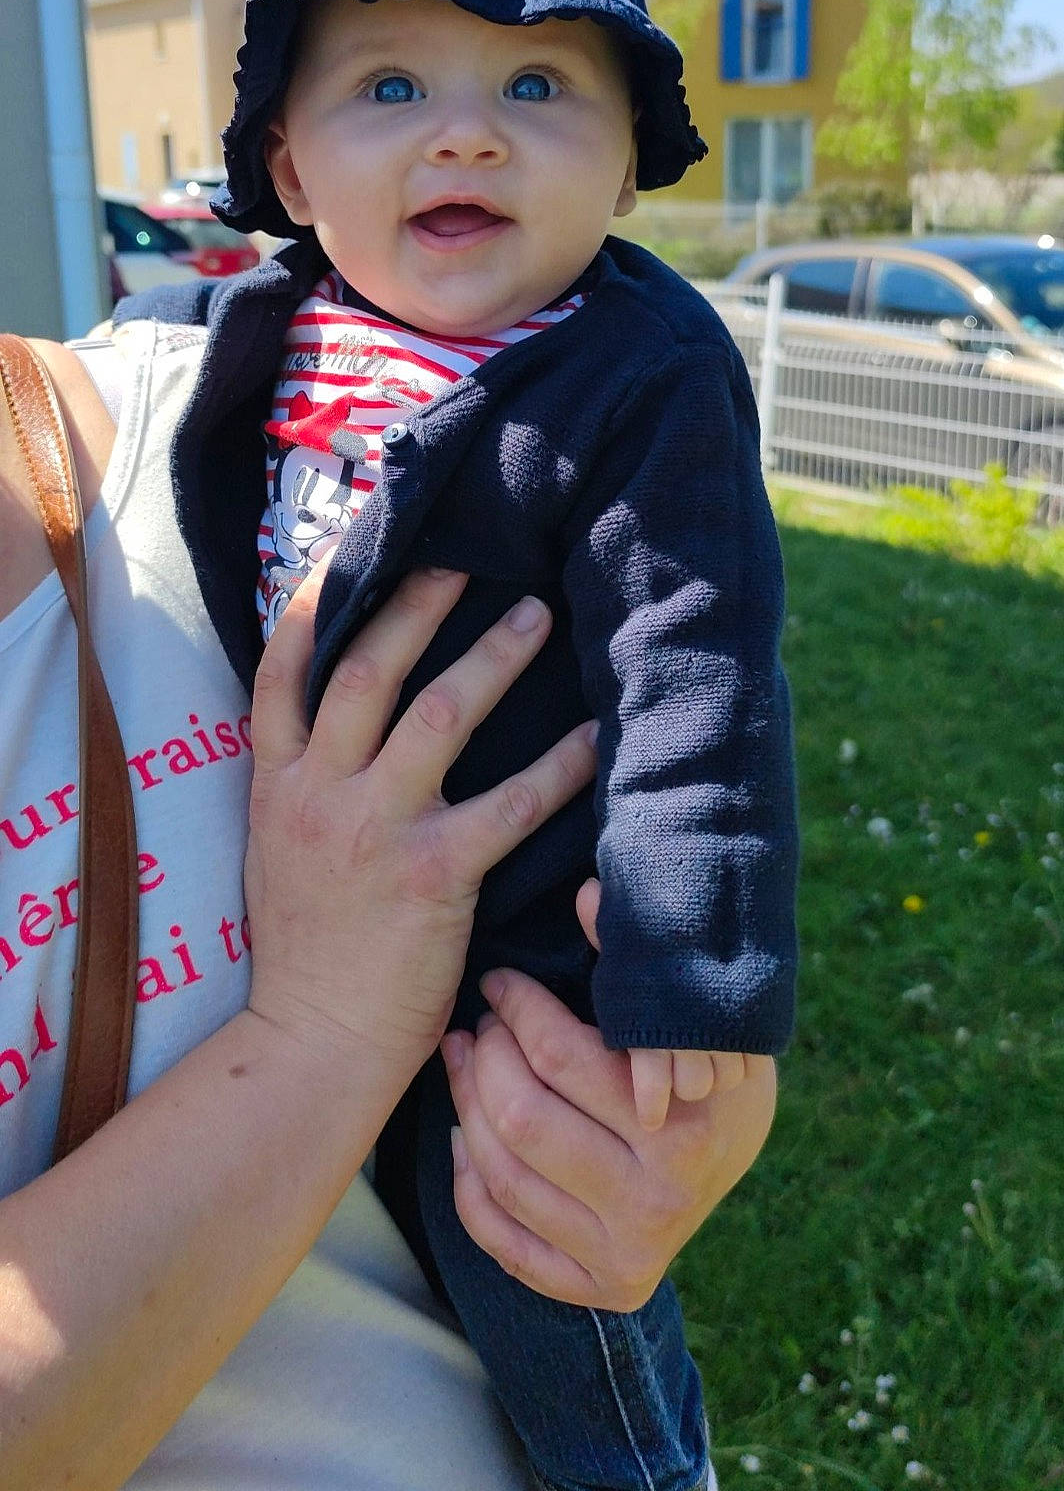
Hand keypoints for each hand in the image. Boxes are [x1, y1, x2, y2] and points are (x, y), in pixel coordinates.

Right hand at [244, 562, 597, 1088]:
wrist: (312, 1044)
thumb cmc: (308, 947)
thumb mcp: (279, 847)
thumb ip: (305, 779)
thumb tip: (342, 718)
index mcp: (276, 784)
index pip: (282, 670)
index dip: (316, 602)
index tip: (355, 546)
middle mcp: (319, 793)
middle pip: (365, 670)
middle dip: (417, 604)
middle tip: (467, 557)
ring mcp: (374, 832)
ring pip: (438, 716)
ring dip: (494, 658)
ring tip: (539, 616)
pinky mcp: (433, 877)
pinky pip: (508, 804)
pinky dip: (557, 766)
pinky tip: (593, 735)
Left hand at [443, 882, 775, 1309]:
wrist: (733, 1166)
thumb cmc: (711, 1072)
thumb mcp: (697, 1018)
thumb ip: (639, 964)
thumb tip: (585, 894)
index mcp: (685, 1132)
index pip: (562, 1059)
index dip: (517, 1008)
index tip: (500, 981)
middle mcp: (656, 1202)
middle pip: (521, 1117)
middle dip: (486, 1054)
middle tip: (479, 1019)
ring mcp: (622, 1252)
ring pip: (501, 1172)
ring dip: (466, 1104)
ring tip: (462, 1056)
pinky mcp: (594, 1286)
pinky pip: (500, 1237)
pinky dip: (469, 1182)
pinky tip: (464, 1132)